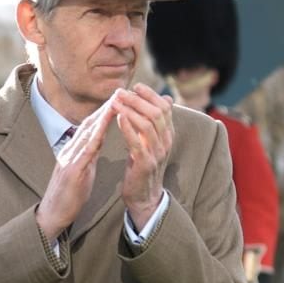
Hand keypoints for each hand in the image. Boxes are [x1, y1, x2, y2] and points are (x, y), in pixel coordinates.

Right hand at [36, 97, 119, 239]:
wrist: (53, 214)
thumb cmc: (68, 196)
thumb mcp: (81, 171)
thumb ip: (88, 155)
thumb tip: (97, 142)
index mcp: (73, 151)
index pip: (90, 127)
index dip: (104, 112)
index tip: (118, 99)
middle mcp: (69, 151)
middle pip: (89, 125)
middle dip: (104, 108)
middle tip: (119, 92)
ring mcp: (69, 160)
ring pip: (87, 134)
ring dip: (101, 117)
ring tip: (115, 103)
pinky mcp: (71, 171)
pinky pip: (85, 151)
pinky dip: (95, 137)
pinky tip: (104, 128)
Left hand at [112, 84, 172, 229]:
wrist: (143, 197)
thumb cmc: (142, 166)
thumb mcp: (150, 142)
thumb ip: (154, 123)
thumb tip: (164, 98)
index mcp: (167, 135)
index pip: (164, 108)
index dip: (151, 95)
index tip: (135, 85)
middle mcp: (166, 141)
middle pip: (157, 112)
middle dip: (138, 99)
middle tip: (121, 90)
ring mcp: (157, 153)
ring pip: (148, 124)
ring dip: (131, 109)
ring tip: (116, 100)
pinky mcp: (145, 164)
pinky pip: (137, 142)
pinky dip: (128, 128)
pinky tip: (118, 117)